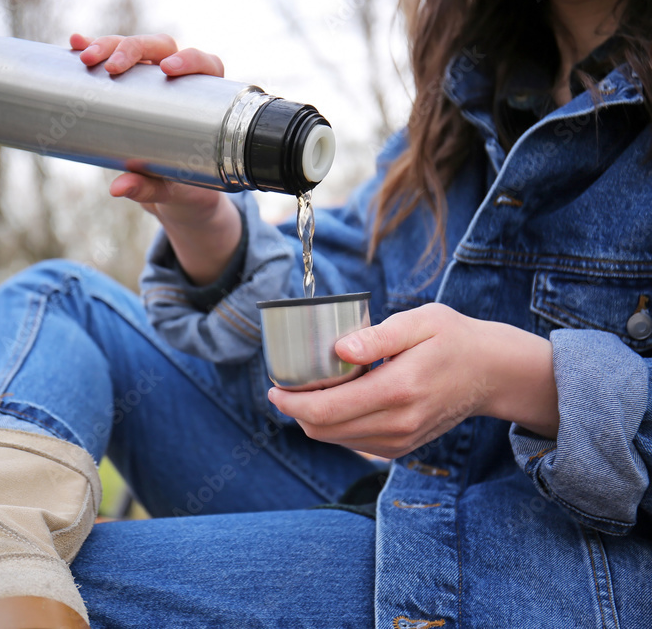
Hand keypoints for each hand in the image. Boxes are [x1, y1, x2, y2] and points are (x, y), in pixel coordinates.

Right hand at [70, 33, 240, 284]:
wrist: (173, 188)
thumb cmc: (183, 184)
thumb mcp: (170, 187)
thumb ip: (149, 188)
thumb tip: (117, 188)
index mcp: (204, 97)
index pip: (204, 64)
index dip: (189, 59)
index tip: (168, 70)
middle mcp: (178, 78)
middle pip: (161, 47)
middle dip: (134, 49)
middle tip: (111, 68)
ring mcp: (152, 76)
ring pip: (132, 47)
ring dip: (108, 45)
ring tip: (85, 58)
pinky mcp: (127, 81)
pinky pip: (110, 58)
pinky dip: (92, 48)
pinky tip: (74, 43)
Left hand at [268, 303, 559, 458]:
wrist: (493, 373)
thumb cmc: (454, 338)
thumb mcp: (420, 322)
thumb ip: (378, 336)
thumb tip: (338, 349)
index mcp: (398, 390)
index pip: (327, 410)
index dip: (291, 403)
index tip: (274, 387)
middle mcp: (398, 423)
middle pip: (324, 431)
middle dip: (295, 413)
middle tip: (283, 388)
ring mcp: (401, 440)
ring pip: (337, 441)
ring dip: (313, 422)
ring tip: (306, 393)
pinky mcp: (403, 447)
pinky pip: (355, 444)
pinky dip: (335, 428)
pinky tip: (335, 403)